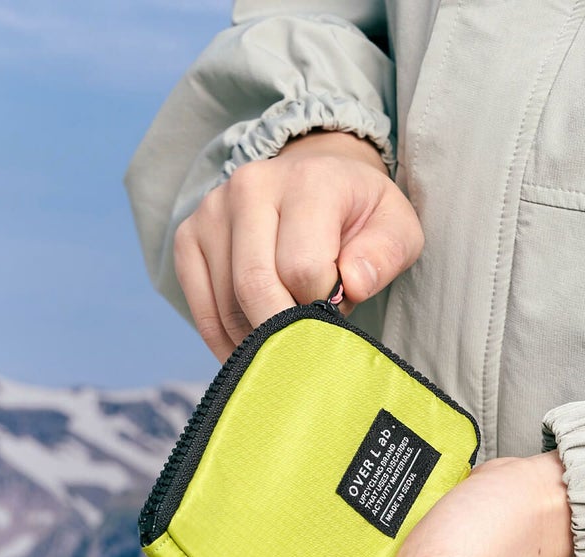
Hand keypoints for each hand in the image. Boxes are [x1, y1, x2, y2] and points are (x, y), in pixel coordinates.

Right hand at [174, 131, 423, 360]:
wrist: (315, 181)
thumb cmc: (358, 215)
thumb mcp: (396, 229)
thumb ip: (385, 256)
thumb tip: (352, 284)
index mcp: (308, 181)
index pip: (303, 268)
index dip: (323, 305)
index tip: (335, 305)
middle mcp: (250, 186)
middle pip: (255, 286)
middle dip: (283, 331)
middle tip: (306, 346)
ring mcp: (211, 210)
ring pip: (226, 305)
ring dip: (258, 339)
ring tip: (286, 342)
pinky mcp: (187, 236)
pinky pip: (200, 309)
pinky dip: (226, 341)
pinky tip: (252, 348)